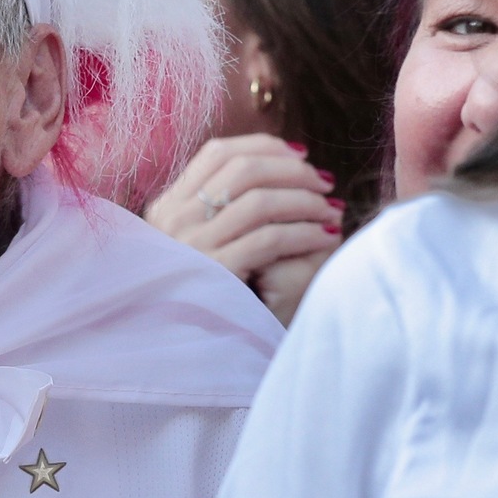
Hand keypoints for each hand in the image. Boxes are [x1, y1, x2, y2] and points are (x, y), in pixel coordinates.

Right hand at [145, 134, 343, 304]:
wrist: (181, 351)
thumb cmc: (202, 292)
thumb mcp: (194, 241)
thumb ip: (220, 206)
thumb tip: (279, 161)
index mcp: (168, 205)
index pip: (217, 152)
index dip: (264, 146)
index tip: (300, 154)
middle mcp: (174, 220)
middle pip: (243, 170)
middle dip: (293, 171)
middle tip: (324, 182)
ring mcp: (192, 246)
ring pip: (260, 201)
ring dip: (304, 201)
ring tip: (329, 210)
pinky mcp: (216, 273)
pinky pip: (270, 239)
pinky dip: (304, 233)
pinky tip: (325, 236)